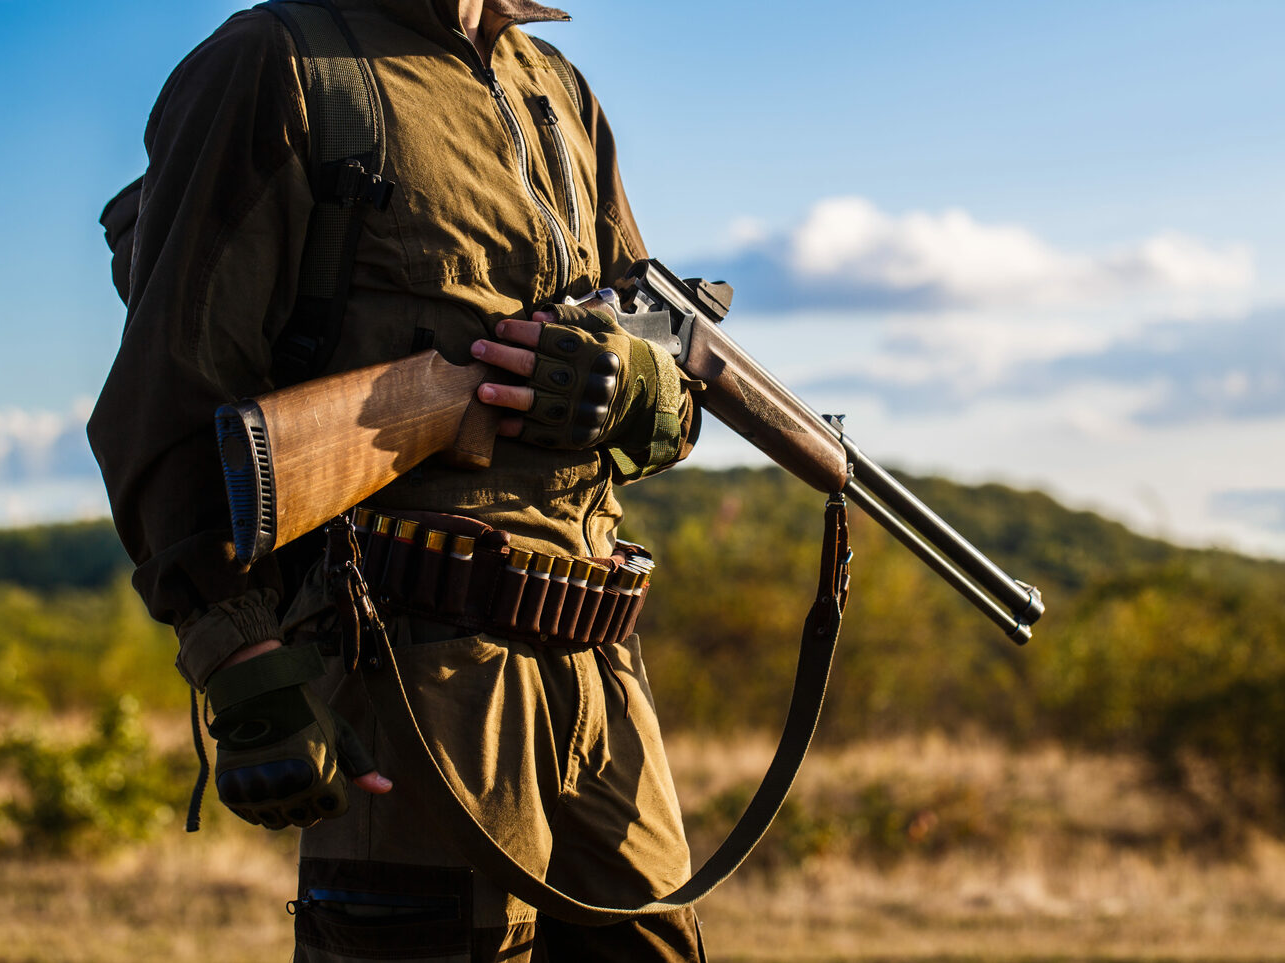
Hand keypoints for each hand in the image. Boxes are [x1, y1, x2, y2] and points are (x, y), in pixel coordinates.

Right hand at [206, 644, 390, 828]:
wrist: (256, 694)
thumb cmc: (306, 712)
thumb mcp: (340, 734)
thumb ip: (362, 766)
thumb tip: (387, 789)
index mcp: (319, 778)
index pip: (336, 810)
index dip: (335, 789)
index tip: (327, 768)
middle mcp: (287, 790)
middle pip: (308, 819)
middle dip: (311, 801)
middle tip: (304, 770)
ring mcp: (257, 793)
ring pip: (279, 822)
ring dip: (285, 805)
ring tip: (284, 773)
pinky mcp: (232, 792)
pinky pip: (253, 816)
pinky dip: (260, 804)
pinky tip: (263, 777)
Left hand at [469, 302, 663, 450]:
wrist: (645, 399)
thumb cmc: (615, 355)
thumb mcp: (604, 329)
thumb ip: (572, 319)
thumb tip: (537, 316)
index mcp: (590, 352)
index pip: (550, 339)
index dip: (522, 333)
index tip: (499, 328)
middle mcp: (584, 381)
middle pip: (537, 368)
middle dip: (503, 358)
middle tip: (476, 349)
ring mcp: (579, 410)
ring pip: (537, 403)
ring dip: (507, 397)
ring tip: (480, 392)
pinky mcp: (576, 434)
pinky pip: (544, 434)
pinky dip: (520, 430)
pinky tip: (498, 424)